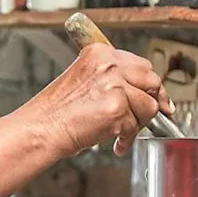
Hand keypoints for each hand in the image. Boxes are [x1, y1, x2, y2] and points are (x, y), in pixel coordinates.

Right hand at [16, 43, 173, 158]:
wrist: (42, 128)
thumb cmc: (57, 111)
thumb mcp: (84, 80)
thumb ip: (111, 79)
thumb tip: (139, 92)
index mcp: (100, 53)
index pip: (140, 64)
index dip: (149, 84)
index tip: (155, 96)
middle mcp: (109, 65)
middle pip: (151, 80)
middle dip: (152, 101)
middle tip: (148, 116)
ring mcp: (114, 86)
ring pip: (149, 106)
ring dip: (138, 124)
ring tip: (120, 133)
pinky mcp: (117, 109)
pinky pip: (136, 127)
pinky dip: (127, 140)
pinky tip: (115, 143)